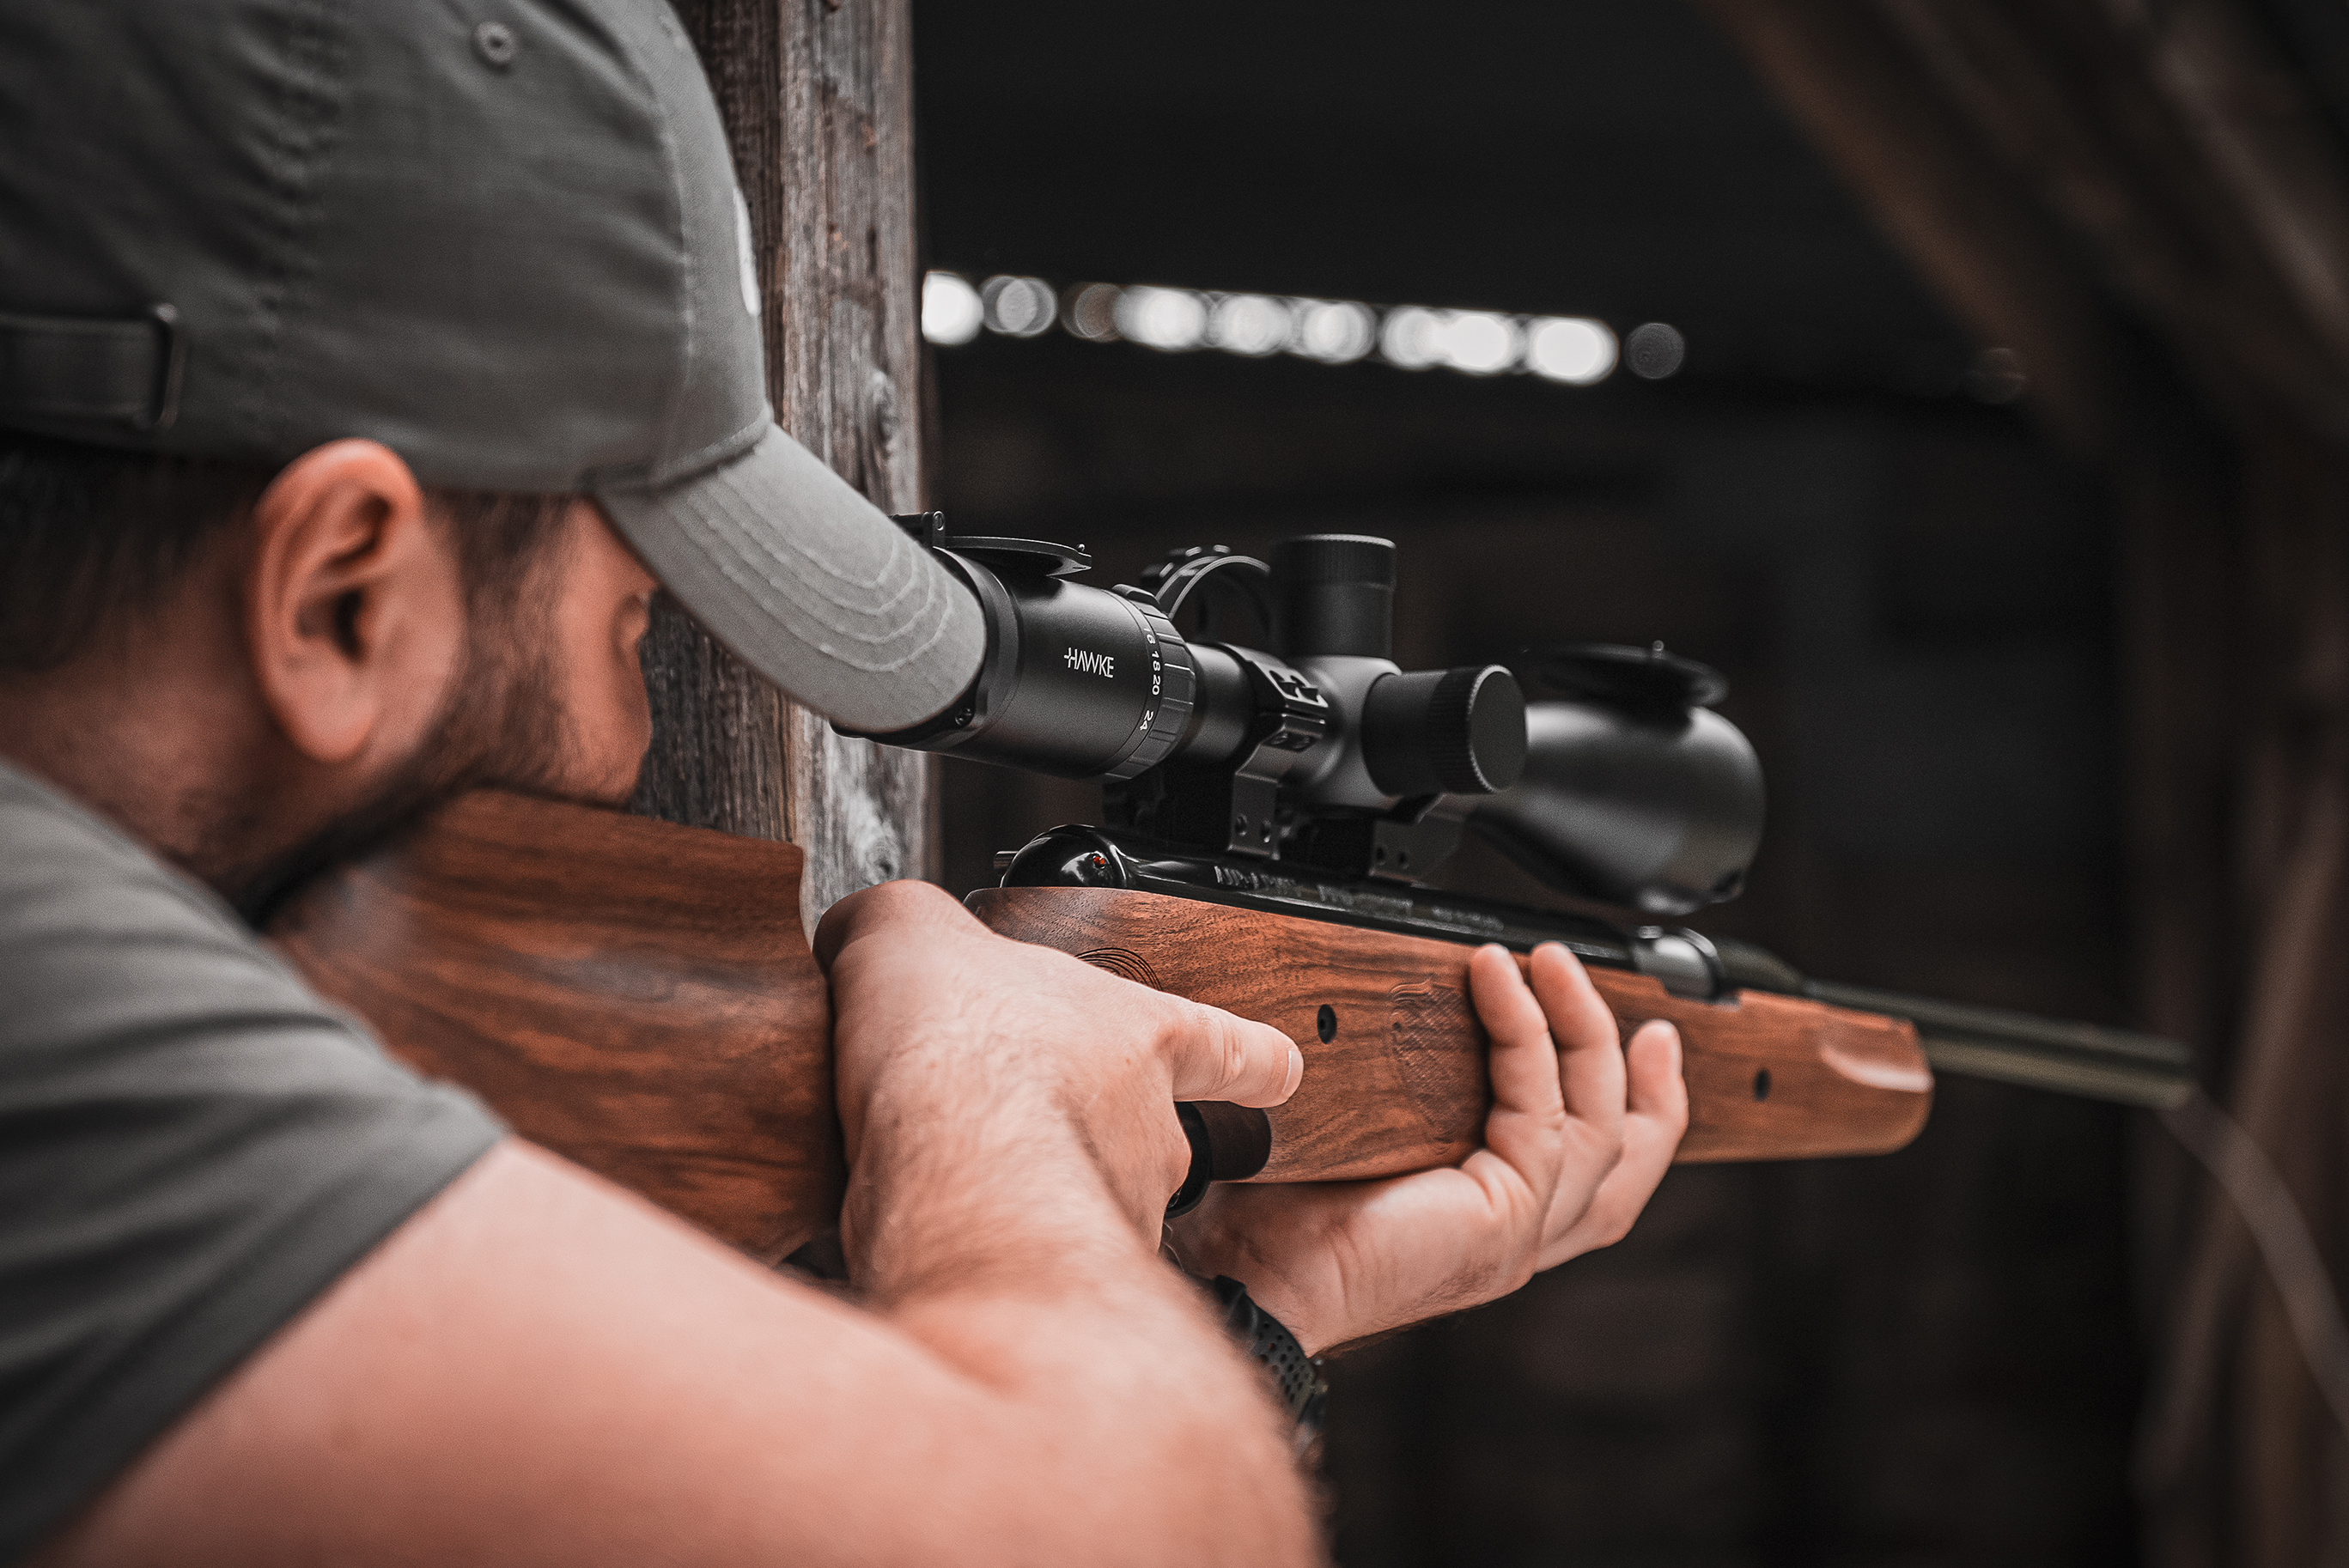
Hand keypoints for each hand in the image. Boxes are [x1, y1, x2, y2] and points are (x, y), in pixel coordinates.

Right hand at [814, 881, 1302, 1251]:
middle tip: (1033, 1136)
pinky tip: (936, 1255)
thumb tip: (868, 931)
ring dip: (1043, 1213)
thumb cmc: (966, 1047)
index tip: (1279, 1071)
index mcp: (1140, 1037)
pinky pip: (1033, 1282)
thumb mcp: (910, 931)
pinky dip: (993, 1272)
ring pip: (1096, 1217)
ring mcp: (1120, 1220)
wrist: (954, 1174)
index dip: (1253, 1060)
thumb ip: (900, 926)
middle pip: (1154, 1142)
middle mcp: (1151, 1135)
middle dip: (1100, 1145)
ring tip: (968, 1197)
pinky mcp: (1065, 1293)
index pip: (1231, 1047)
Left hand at [1167, 942, 1686, 1353]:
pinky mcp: (1505, 1217)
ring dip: (1582, 1033)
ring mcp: (1518, 1234)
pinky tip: (1496, 981)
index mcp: (1486, 1223)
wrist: (1249, 1272)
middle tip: (1642, 1007)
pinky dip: (1526, 1035)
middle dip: (1645, 1079)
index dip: (1632, 1103)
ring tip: (1552, 963)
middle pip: (1624, 1159)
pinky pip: (1541, 1112)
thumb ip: (1415, 1096)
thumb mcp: (1365, 1137)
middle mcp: (1514, 1237)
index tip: (1644, 1036)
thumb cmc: (1276, 1215)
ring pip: (1599, 1128)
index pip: (1594, 1169)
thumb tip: (1420, 1013)